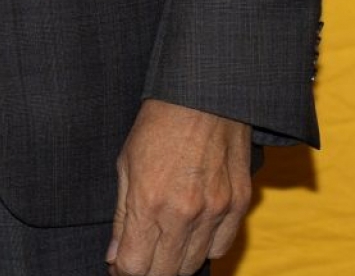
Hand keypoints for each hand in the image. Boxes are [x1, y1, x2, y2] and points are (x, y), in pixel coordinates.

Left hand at [107, 99, 252, 274]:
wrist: (203, 97)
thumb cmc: (157, 126)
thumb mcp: (125, 165)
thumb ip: (122, 217)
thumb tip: (115, 257)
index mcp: (149, 203)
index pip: (135, 266)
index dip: (123, 270)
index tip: (120, 264)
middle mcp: (184, 214)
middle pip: (164, 272)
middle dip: (147, 271)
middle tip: (139, 257)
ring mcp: (215, 212)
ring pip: (192, 264)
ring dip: (174, 262)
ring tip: (162, 245)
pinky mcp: (238, 206)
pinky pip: (220, 248)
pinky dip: (203, 248)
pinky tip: (190, 233)